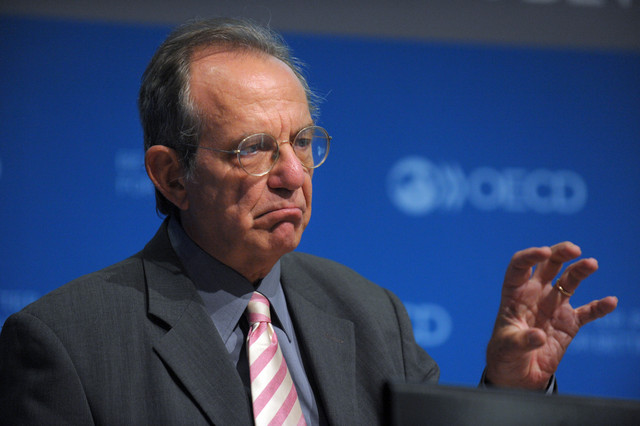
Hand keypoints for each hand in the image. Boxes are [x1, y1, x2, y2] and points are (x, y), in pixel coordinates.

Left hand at [485, 242, 617, 388]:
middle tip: (574, 249)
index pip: (520, 266)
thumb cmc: (505, 354)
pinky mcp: (569, 323)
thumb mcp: (507, 347)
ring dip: (580, 270)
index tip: (543, 252)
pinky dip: (599, 307)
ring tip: (591, 263)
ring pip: (569, 281)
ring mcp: (553, 306)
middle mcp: (535, 294)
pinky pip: (587, 312)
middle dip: (560, 253)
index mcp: (515, 294)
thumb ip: (521, 340)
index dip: (530, 256)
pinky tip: (610, 302)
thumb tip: (538, 335)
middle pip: (548, 265)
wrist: (518, 375)